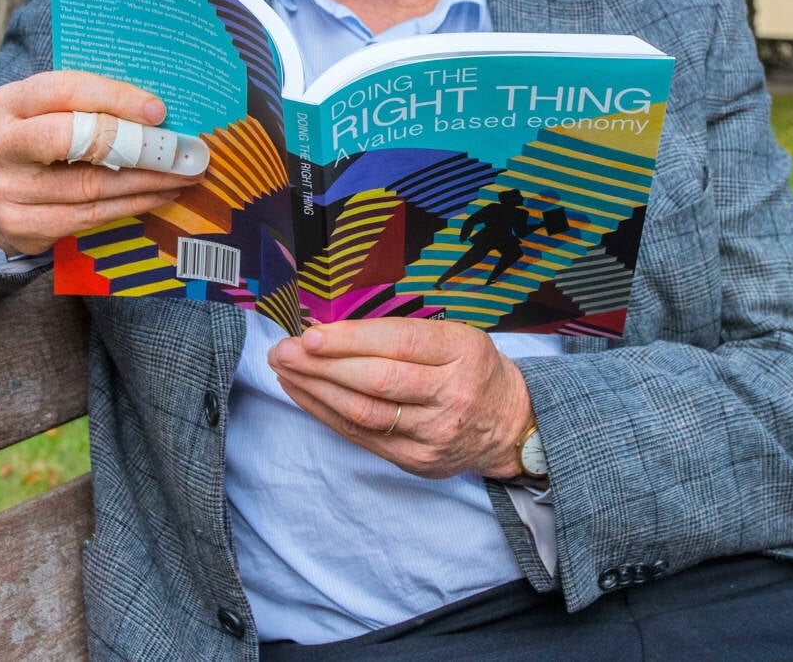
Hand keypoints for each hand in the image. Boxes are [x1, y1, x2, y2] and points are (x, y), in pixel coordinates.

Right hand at [0, 70, 201, 254]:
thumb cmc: (34, 142)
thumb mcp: (45, 112)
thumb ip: (88, 105)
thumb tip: (158, 111)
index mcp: (6, 103)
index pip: (64, 91)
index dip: (115, 99)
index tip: (159, 111)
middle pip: (71, 140)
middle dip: (134, 145)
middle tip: (177, 150)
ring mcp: (5, 190)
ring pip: (88, 185)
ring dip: (145, 181)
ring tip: (182, 174)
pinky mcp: (21, 226)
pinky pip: (88, 217)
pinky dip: (130, 205)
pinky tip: (158, 195)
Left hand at [267, 318, 533, 479]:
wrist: (509, 424)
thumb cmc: (472, 369)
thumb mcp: (455, 336)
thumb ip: (401, 334)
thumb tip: (331, 332)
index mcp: (463, 351)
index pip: (399, 344)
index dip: (350, 340)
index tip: (310, 335)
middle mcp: (452, 394)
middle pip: (377, 381)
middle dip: (322, 365)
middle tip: (283, 351)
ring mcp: (434, 433)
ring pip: (364, 413)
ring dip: (316, 390)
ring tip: (285, 370)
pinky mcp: (417, 460)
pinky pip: (363, 437)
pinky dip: (327, 414)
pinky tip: (305, 395)